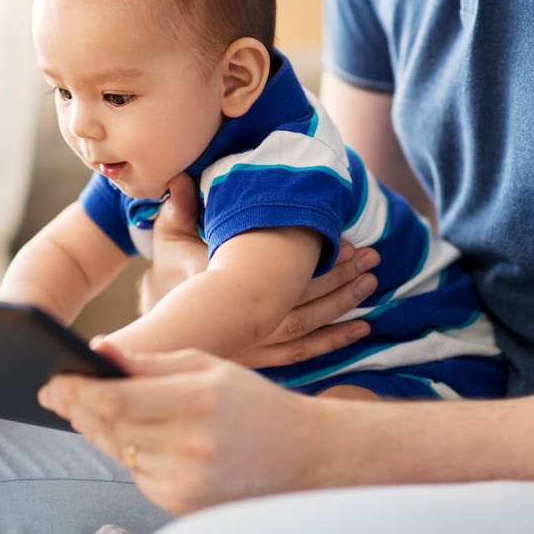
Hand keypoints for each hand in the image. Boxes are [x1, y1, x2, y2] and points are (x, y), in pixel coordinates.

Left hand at [39, 343, 324, 514]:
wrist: (305, 456)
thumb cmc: (252, 402)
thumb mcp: (207, 367)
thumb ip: (150, 362)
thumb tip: (96, 350)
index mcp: (195, 401)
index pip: (114, 401)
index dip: (76, 392)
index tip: (51, 382)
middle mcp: (189, 446)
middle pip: (108, 429)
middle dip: (77, 409)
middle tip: (54, 393)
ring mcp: (186, 482)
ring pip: (120, 453)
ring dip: (99, 431)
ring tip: (86, 410)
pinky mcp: (184, 506)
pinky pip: (139, 476)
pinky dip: (130, 455)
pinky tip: (134, 438)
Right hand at [142, 173, 380, 367]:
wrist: (161, 323)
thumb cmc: (168, 273)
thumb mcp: (169, 237)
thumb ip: (179, 207)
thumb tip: (179, 175)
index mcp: (220, 286)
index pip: (275, 271)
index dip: (315, 259)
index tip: (344, 242)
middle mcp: (239, 320)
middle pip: (299, 298)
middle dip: (340, 277)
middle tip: (372, 257)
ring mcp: (250, 344)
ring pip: (305, 326)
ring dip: (342, 303)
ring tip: (371, 282)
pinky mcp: (259, 358)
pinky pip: (302, 352)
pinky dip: (333, 340)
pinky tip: (362, 328)